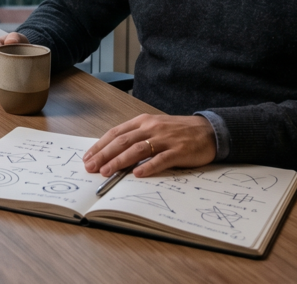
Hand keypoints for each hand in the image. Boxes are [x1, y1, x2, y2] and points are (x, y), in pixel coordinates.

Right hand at [0, 31, 30, 95]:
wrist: (15, 53)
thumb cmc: (16, 46)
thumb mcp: (19, 38)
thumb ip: (15, 36)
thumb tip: (10, 41)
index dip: (2, 60)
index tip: (12, 64)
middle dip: (2, 74)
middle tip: (15, 76)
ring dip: (0, 84)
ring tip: (11, 83)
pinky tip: (5, 87)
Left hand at [82, 114, 216, 177]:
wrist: (208, 131)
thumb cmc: (178, 132)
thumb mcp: (154, 128)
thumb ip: (136, 137)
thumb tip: (112, 154)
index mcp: (143, 121)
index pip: (116, 133)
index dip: (100, 145)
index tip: (88, 157)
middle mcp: (152, 128)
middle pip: (123, 141)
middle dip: (104, 155)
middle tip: (91, 167)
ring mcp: (165, 139)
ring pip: (138, 149)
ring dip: (120, 161)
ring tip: (107, 172)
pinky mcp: (179, 151)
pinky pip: (162, 159)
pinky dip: (149, 167)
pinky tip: (138, 174)